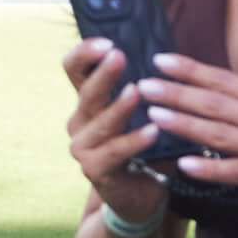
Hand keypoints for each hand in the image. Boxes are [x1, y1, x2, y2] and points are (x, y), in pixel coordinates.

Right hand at [61, 37, 171, 230]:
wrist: (141, 195)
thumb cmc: (144, 148)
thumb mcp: (142, 114)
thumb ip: (144, 89)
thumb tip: (163, 56)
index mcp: (88, 102)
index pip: (74, 69)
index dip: (85, 53)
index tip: (107, 42)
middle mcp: (79, 122)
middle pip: (86, 93)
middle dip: (103, 74)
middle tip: (119, 56)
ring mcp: (83, 147)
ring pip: (100, 123)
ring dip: (120, 106)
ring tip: (138, 91)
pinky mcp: (94, 170)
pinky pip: (115, 151)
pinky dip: (134, 140)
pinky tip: (153, 131)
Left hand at [138, 54, 237, 211]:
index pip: (223, 80)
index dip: (190, 69)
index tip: (161, 58)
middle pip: (212, 102)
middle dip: (174, 92)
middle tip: (141, 82)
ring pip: (218, 133)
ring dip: (183, 124)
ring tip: (152, 115)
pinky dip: (210, 168)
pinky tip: (184, 166)